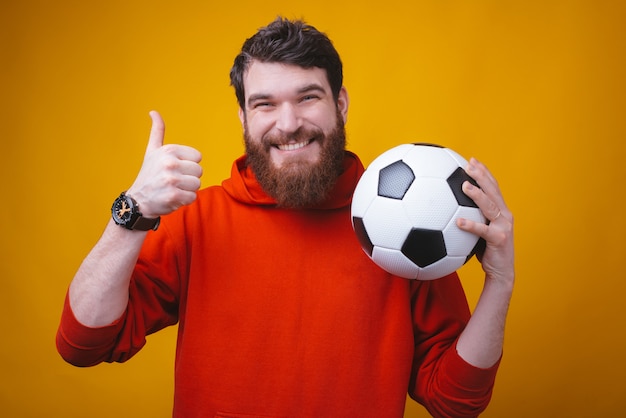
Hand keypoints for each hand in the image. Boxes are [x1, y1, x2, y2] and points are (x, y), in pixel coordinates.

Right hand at [126, 111, 202, 217]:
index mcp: (169, 150)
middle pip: (199, 171)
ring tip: (173, 188)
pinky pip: (193, 197)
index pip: (198, 157)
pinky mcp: (174, 196)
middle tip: (173, 180)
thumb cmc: (149, 174)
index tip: (175, 168)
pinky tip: (172, 197)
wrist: (138, 200)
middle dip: (189, 178)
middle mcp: (170, 163)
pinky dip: (184, 200)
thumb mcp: (152, 150)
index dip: (188, 164)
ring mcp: (172, 180)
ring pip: (197, 184)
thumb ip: (157, 131)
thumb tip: (153, 112)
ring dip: (187, 189)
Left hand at [457, 158, 513, 286]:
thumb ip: (469, 217)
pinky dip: (470, 225)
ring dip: (477, 195)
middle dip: (482, 175)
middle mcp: (505, 215)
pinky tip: (458, 221)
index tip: (472, 160)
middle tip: (469, 164)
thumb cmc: (486, 251)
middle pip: (493, 190)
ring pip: (490, 206)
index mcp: (500, 211)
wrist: (500, 272)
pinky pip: (483, 231)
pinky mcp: (498, 240)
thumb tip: (446, 207)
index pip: (493, 187)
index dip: (484, 172)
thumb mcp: (478, 230)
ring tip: (464, 185)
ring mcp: (503, 227)